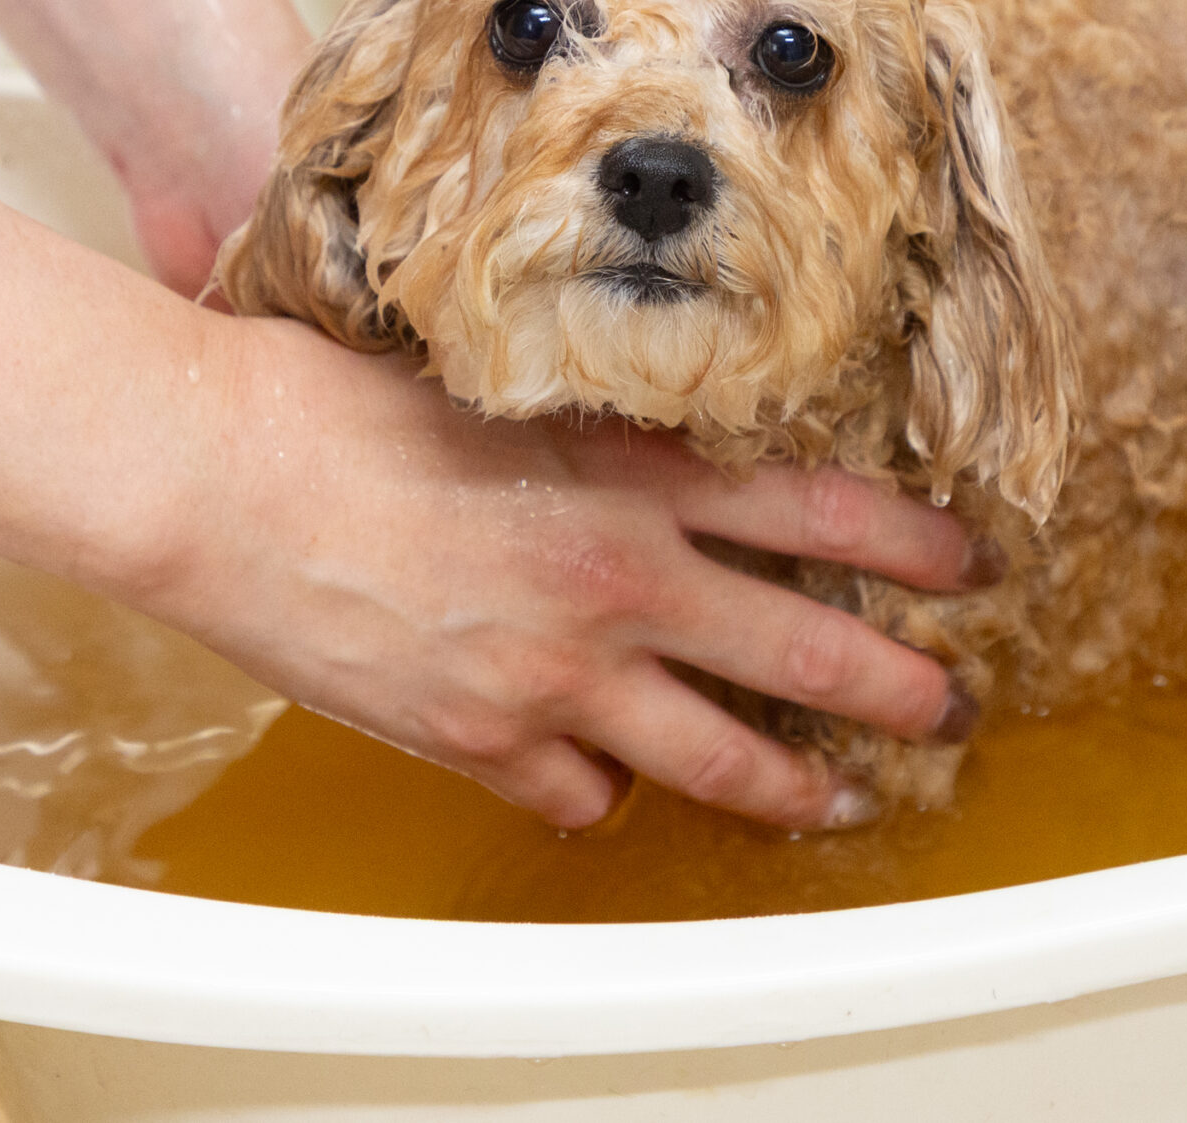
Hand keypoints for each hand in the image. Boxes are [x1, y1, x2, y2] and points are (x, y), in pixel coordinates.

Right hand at [130, 317, 985, 830]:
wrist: (218, 471)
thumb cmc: (339, 401)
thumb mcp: (510, 387)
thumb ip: (606, 439)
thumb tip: (669, 467)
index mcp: (634, 473)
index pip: (823, 508)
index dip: (913, 542)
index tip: (967, 564)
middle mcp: (618, 580)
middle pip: (808, 653)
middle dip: (900, 688)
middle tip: (949, 704)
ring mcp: (556, 674)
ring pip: (718, 757)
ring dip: (789, 784)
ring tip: (833, 799)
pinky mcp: (482, 737)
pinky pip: (583, 793)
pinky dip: (603, 789)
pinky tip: (606, 777)